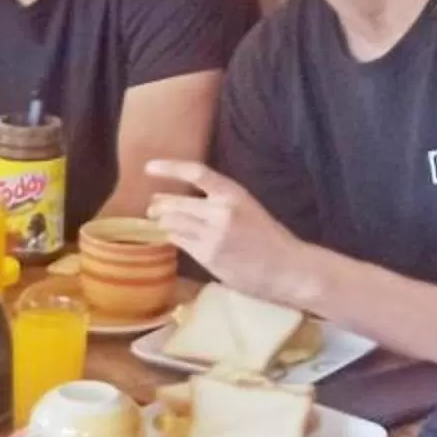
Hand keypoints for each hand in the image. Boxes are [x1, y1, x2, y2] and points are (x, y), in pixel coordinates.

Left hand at [142, 158, 317, 305]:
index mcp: (234, 193)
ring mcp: (213, 235)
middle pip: (175, 203)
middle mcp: (221, 211)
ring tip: (160, 222)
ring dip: (162, 223)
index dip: (169, 168)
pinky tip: (173, 237)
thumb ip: (219, 201)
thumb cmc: (268, 237)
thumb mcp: (247, 208)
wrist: (288, 268)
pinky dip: (173, 238)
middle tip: (152, 207)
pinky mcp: (208, 256)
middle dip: (158, 205)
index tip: (148, 168)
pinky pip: (179, 242)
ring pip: (172, 224)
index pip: (196, 172)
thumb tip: (182, 199)